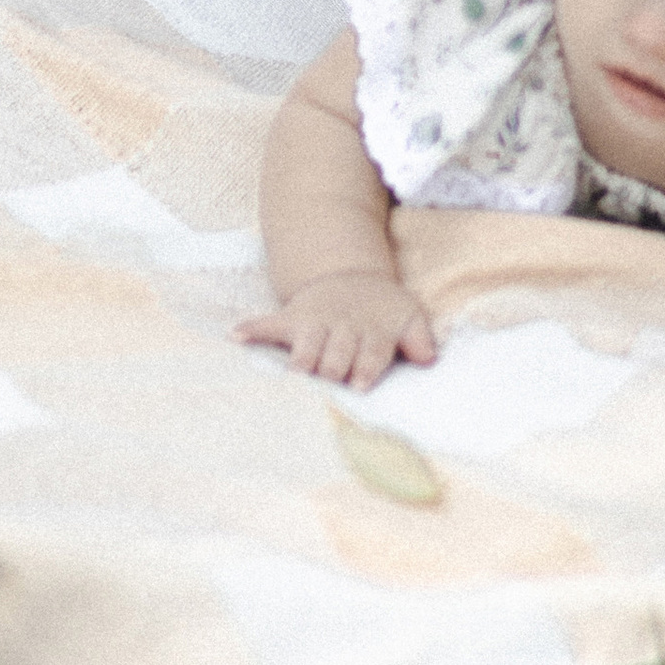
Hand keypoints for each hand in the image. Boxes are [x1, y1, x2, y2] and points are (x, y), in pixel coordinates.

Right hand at [238, 272, 436, 387]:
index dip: (366, 368)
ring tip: (294, 373)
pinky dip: (252, 330)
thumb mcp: (409, 316)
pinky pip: (268, 323)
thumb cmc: (383, 310)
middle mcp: (342, 328)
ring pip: (305, 345)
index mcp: (372, 330)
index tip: (360, 385)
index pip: (371, 352)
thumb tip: (428, 358)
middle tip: (329, 382)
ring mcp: (315, 323)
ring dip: (300, 359)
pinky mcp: (291, 319)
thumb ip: (420, 339)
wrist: (352, 279)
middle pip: (335, 355)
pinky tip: (236, 337)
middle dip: (332, 369)